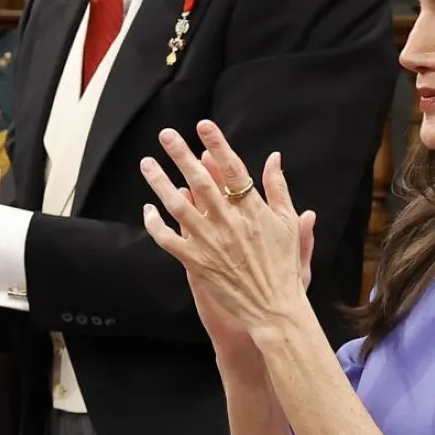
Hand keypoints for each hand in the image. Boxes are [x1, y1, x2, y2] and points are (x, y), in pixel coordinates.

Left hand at [139, 121, 316, 339]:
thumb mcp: (288, 224)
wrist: (273, 309)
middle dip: (181, 155)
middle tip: (166, 134)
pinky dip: (156, 224)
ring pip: (178, 207)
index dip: (217, 145)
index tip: (202, 125)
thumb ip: (279, 188)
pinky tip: (148, 208)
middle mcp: (229, 223)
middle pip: (201, 182)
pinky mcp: (196, 263)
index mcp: (253, 211)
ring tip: (147, 163)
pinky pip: (169, 240)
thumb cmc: (284, 267)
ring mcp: (210, 243)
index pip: (232, 170)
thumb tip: (274, 157)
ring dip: (160, 183)